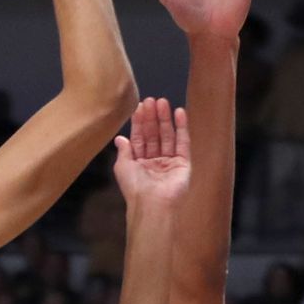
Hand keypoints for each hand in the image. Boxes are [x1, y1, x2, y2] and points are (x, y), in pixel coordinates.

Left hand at [113, 97, 189, 212]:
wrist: (152, 203)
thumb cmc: (134, 187)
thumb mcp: (122, 166)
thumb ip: (124, 150)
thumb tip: (120, 137)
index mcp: (139, 163)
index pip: (140, 138)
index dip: (139, 122)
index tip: (139, 106)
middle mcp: (155, 161)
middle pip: (154, 134)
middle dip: (152, 117)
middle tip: (152, 100)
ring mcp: (170, 161)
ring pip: (168, 135)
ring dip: (165, 118)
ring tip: (163, 102)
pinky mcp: (183, 163)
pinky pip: (183, 142)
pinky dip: (182, 127)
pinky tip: (179, 113)